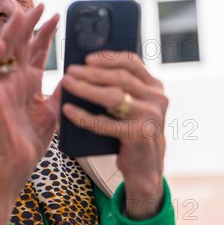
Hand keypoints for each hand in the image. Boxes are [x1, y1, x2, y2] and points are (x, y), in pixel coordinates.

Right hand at [0, 4, 61, 224]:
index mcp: (29, 81)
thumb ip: (62, 89)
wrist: (20, 162)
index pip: (36, 50)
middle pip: (20, 44)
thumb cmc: (33, 139)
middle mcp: (14, 79)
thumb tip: (78, 73)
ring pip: (2, 52)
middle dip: (29, 24)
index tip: (57, 15)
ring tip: (20, 15)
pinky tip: (1, 46)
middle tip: (40, 5)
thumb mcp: (55, 108)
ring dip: (10, 33)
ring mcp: (2, 86)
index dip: (45, 33)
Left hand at [61, 51, 167, 218]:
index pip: (132, 62)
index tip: (87, 58)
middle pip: (120, 78)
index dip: (108, 57)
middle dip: (91, 73)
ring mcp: (151, 117)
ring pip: (113, 96)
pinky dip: (83, 116)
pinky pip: (105, 123)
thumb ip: (119, 88)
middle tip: (70, 71)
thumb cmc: (130, 131)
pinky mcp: (139, 135)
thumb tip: (85, 69)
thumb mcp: (131, 106)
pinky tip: (68, 111)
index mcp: (154, 86)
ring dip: (86, 89)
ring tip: (67, 84)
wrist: (145, 167)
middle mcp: (157, 98)